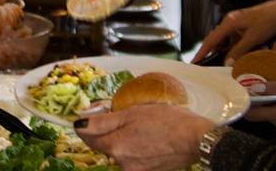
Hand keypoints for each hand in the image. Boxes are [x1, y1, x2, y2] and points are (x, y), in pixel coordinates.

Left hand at [75, 105, 212, 170]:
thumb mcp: (133, 112)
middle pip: (103, 146)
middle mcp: (121, 163)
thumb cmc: (167, 120)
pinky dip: (134, 149)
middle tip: (117, 116)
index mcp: (115, 146)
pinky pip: (132, 160)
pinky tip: (146, 139)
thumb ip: (104, 121)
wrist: (196, 140)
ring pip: (118, 153)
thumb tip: (79, 124)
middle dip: (105, 132)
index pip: (88, 137)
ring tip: (137, 127)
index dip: (86, 125)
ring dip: (121, 140)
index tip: (90, 114)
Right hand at [193, 0, 275, 63]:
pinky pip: (232, 39)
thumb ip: (239, 51)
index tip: (194, 62)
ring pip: (224, 40)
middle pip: (215, 39)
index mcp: (229, 22)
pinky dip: (231, 48)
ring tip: (217, 63)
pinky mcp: (243, 26)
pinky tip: (234, 56)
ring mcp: (236, 23)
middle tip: (202, 65)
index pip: (211, 40)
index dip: (202, 52)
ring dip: (222, 51)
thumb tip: (227, 63)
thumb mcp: (252, 39)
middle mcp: (230, 21)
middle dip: (209, 52)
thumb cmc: (268, 21)